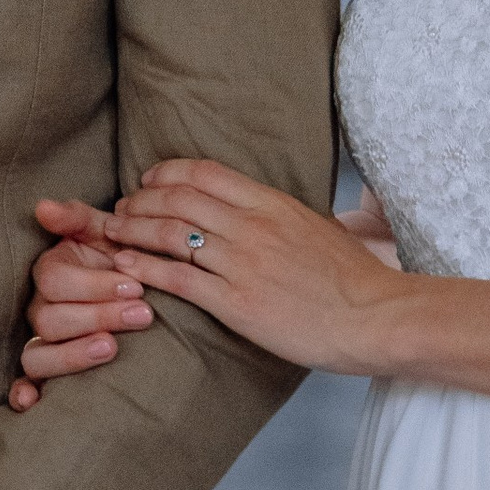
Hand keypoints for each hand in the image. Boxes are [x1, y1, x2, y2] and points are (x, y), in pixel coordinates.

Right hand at [10, 198, 153, 408]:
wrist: (138, 291)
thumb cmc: (120, 259)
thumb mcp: (104, 233)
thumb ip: (77, 218)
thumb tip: (42, 207)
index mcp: (51, 273)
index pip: (55, 281)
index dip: (93, 286)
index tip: (135, 287)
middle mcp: (40, 308)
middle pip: (50, 319)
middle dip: (98, 316)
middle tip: (143, 315)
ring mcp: (42, 342)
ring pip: (37, 356)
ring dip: (72, 355)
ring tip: (112, 348)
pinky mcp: (48, 371)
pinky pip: (25, 385)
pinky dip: (23, 395)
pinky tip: (33, 403)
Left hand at [31, 161, 411, 379]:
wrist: (375, 317)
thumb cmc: (354, 278)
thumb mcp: (317, 227)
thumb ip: (281, 215)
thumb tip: (260, 208)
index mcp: (272, 203)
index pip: (204, 173)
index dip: (167, 172)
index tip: (148, 178)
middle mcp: (252, 227)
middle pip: (178, 198)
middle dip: (140, 199)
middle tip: (121, 206)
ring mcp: (242, 265)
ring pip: (170, 234)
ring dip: (133, 229)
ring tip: (113, 231)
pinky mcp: (235, 304)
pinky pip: (178, 279)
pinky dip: (145, 268)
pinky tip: (125, 265)